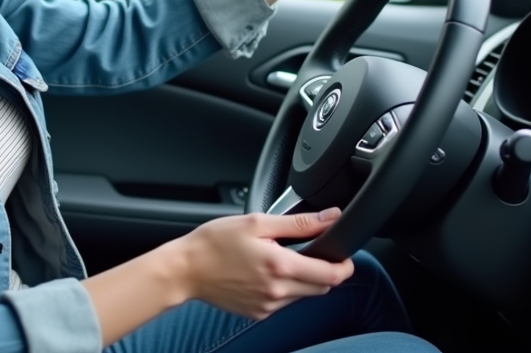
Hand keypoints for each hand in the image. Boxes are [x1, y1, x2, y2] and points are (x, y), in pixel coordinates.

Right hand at [173, 209, 353, 319]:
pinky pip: (284, 302)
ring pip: (304, 295)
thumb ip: (299, 222)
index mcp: (280, 266)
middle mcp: (278, 291)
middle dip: (324, 270)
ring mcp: (268, 305)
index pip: (332, 275)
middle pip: (322, 287)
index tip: (344, 255)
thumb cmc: (214, 242)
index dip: (345, 265)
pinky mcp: (258, 313)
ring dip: (303, 279)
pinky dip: (284, 288)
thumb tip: (331, 217)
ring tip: (279, 258)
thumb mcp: (257, 222)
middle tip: (309, 251)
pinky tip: (264, 272)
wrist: (185, 269)